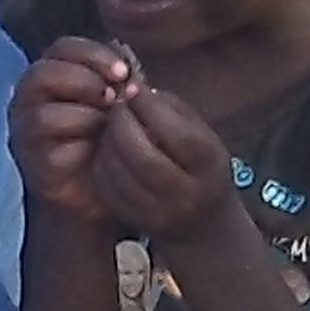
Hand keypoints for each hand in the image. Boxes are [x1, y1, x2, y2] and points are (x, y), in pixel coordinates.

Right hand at [8, 39, 141, 218]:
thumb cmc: (108, 136)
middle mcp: (27, 101)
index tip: (124, 72)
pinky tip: (102, 153)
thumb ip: (120, 77)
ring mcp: (25, 135)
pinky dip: (83, 150)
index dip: (93, 54)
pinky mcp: (34, 169)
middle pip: (42, 74)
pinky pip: (53, 154)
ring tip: (109, 126)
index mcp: (49, 75)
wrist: (104, 189)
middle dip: (84, 81)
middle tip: (116, 97)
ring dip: (85, 117)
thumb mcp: (120, 100)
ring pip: (43, 115)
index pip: (62, 48)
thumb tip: (127, 59)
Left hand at [87, 87, 240, 242]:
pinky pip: (105, 185)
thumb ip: (171, 108)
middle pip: (142, 157)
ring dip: (107, 140)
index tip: (133, 88)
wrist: (203, 223)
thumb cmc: (201, 166)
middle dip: (122, 123)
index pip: (177, 134)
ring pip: (118, 171)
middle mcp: (185, 195)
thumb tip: (133, 88)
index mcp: (208, 166)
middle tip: (116, 105)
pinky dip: (101, 160)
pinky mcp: (132, 219)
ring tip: (111, 124)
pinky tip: (108, 147)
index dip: (149, 107)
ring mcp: (157, 213)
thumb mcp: (202, 134)